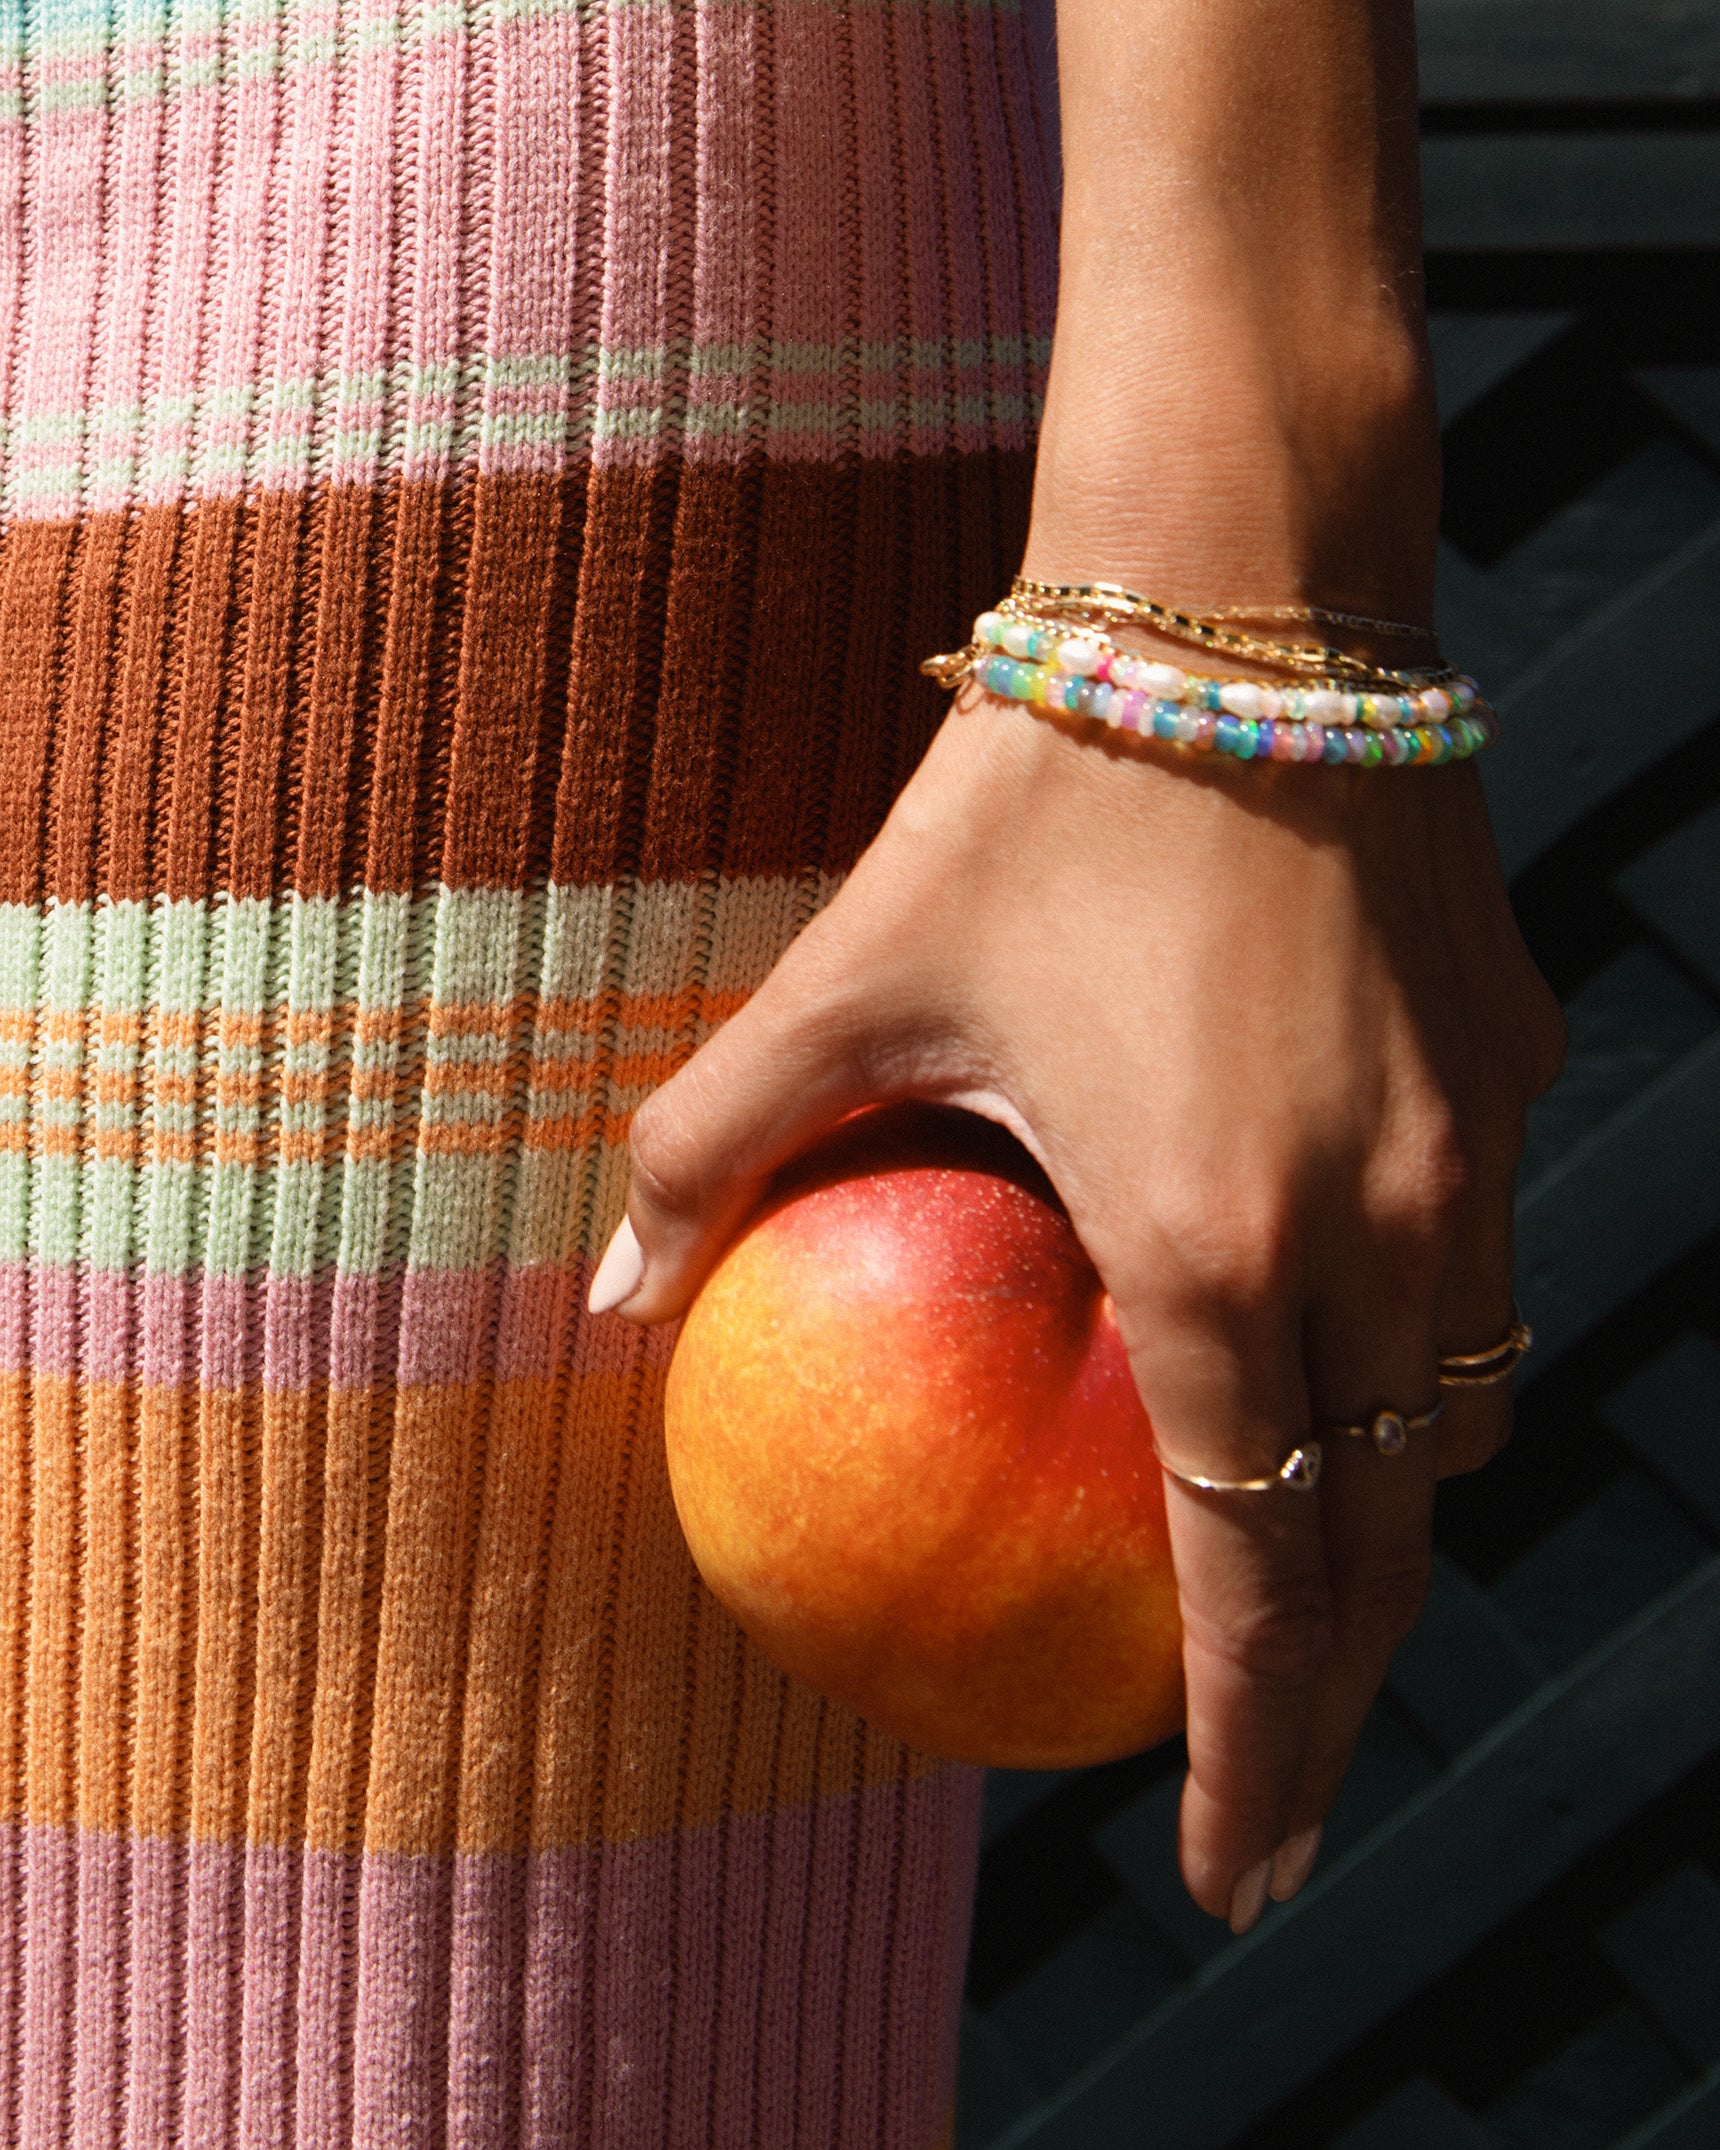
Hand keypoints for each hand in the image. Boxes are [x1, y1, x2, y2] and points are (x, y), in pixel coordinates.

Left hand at [592, 688, 1564, 1929]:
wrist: (1245, 596)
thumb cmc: (1036, 791)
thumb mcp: (851, 974)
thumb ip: (716, 1141)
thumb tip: (609, 1290)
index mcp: (1220, 1244)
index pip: (1261, 1575)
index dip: (1257, 1753)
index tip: (1237, 1871)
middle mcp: (1383, 1221)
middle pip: (1391, 1539)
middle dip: (1341, 1697)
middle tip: (1279, 1792)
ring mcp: (1473, 1142)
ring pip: (1457, 1406)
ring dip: (1387, 1519)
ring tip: (1308, 1574)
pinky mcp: (1515, 1058)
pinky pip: (1479, 1257)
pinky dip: (1421, 1343)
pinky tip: (1347, 1321)